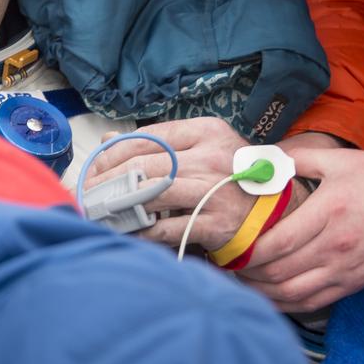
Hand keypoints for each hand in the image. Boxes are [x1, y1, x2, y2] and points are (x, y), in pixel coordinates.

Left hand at [84, 117, 277, 251]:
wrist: (276, 211)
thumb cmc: (234, 176)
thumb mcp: (205, 147)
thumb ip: (161, 142)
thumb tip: (110, 141)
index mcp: (206, 131)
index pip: (146, 136)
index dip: (112, 153)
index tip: (94, 168)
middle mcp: (210, 157)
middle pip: (142, 164)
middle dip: (107, 180)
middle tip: (88, 193)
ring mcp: (213, 191)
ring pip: (149, 194)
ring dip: (117, 205)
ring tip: (99, 212)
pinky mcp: (214, 224)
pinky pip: (164, 228)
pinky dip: (139, 232)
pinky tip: (125, 232)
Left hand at [235, 148, 363, 312]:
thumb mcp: (338, 160)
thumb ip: (297, 160)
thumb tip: (261, 161)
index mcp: (327, 214)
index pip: (276, 243)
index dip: (247, 252)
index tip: (228, 249)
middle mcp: (333, 247)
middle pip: (279, 272)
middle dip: (247, 273)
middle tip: (226, 266)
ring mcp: (344, 269)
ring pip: (293, 293)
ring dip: (262, 293)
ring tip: (241, 283)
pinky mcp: (354, 283)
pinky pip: (314, 303)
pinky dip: (287, 305)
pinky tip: (269, 299)